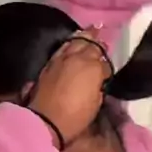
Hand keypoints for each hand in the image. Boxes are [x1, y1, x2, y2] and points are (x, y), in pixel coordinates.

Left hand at [29, 28, 111, 145]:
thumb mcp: (95, 103)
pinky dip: (68, 45)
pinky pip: (62, 49)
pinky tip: (70, 45)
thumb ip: (97, 86)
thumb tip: (96, 81)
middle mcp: (78, 58)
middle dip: (97, 42)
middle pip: (90, 44)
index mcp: (93, 67)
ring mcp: (61, 59)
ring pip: (74, 42)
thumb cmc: (75, 116)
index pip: (104, 62)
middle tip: (101, 34)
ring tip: (88, 31)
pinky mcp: (49, 64)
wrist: (46, 120)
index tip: (106, 71)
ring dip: (82, 37)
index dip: (106, 66)